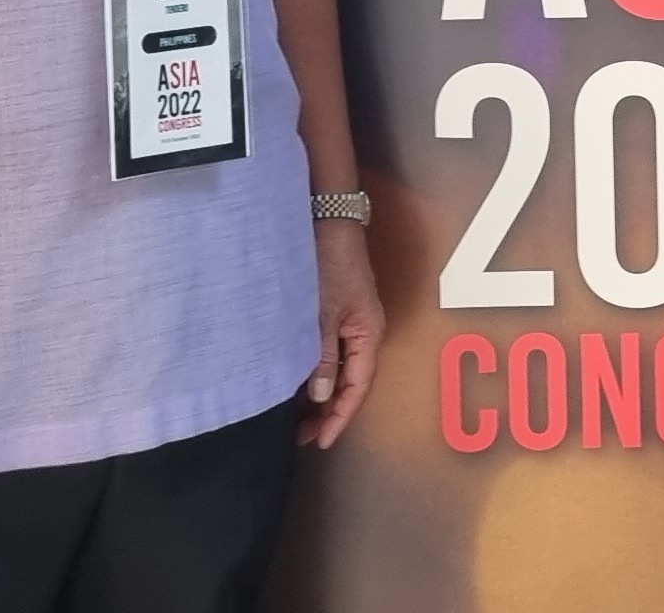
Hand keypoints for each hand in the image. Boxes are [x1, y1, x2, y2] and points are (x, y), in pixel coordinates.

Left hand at [301, 220, 384, 448]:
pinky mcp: (336, 314)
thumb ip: (322, 355)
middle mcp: (364, 334)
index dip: (340, 416)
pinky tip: (296, 382)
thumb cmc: (328, 265)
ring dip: (320, 394)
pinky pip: (329, 354)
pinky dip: (315, 372)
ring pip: (338, 370)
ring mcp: (350, 323)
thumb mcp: (322, 313)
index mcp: (368, 335)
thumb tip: (322, 397)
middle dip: (328, 412)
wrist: (327, 221)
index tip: (320, 441)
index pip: (357, 387)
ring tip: (295, 417)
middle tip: (301, 436)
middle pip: (350, 382)